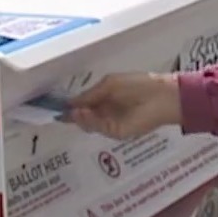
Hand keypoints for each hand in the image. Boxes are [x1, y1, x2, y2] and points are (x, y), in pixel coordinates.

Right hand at [66, 72, 182, 139]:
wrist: (162, 97)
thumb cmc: (138, 84)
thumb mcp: (109, 85)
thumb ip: (89, 95)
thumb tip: (70, 104)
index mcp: (104, 99)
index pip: (83, 105)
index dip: (69, 107)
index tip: (54, 107)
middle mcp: (106, 113)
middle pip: (83, 117)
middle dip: (71, 115)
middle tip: (59, 113)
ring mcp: (111, 123)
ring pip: (89, 124)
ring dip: (79, 118)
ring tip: (72, 112)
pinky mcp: (117, 132)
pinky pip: (99, 128)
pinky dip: (89, 122)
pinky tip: (83, 114)